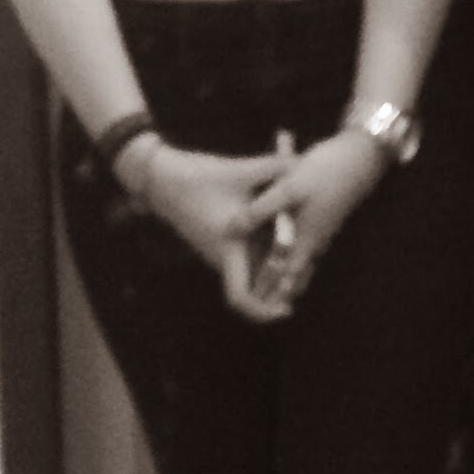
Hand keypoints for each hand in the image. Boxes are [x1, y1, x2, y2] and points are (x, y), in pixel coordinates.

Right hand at [142, 141, 298, 323]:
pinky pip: (251, 257)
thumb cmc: (198, 177)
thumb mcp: (239, 170)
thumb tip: (303, 161)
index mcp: (228, 248)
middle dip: (280, 292)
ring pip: (255, 274)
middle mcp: (225, 256)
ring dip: (277, 273)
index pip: (240, 296)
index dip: (263, 311)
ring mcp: (224, 249)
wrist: (165, 178)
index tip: (287, 311)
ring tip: (306, 259)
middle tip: (308, 277)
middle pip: (255, 290)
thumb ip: (273, 166)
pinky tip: (291, 235)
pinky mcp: (225, 240)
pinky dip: (269, 256)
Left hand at [233, 130, 391, 301]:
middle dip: (281, 287)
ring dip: (286, 269)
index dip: (275, 295)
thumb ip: (259, 210)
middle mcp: (316, 240)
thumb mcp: (288, 188)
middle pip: (298, 273)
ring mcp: (322, 228)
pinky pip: (305, 241)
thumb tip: (231, 230)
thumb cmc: (325, 173)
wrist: (360, 156)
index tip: (263, 309)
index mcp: (307, 239)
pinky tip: (280, 242)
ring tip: (268, 278)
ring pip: (302, 257)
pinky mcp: (323, 215)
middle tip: (264, 302)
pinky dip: (291, 249)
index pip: (290, 278)